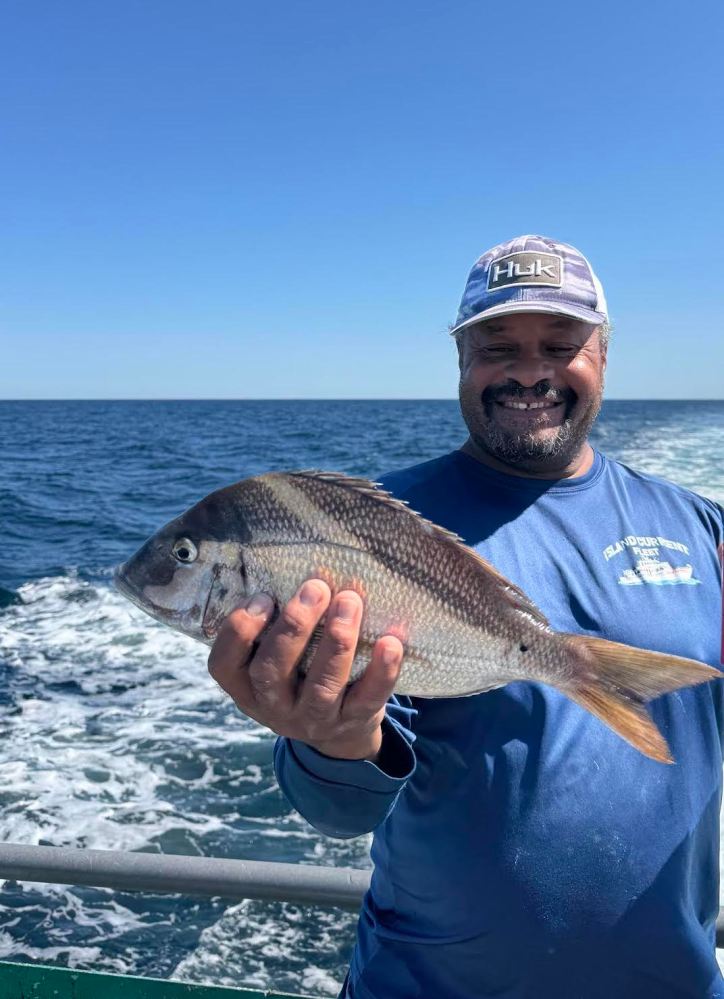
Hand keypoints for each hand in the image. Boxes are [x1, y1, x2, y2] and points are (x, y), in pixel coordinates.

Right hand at [207, 579, 403, 761]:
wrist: (338, 733)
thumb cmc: (300, 673)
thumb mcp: (274, 658)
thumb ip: (273, 625)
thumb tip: (289, 565)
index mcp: (246, 686)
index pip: (224, 664)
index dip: (239, 629)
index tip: (264, 595)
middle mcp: (274, 706)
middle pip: (272, 671)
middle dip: (294, 626)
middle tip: (316, 587)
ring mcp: (313, 719)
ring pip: (321, 686)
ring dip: (336, 642)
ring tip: (350, 601)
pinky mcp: (353, 721)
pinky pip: (368, 699)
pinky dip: (381, 671)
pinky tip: (390, 642)